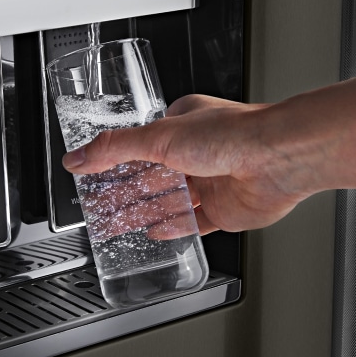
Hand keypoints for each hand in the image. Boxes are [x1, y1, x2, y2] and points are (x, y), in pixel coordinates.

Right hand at [63, 94, 313, 235]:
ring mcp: (212, 181)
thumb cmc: (234, 134)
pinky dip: (174, 227)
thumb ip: (115, 148)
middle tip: (97, 207)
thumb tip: (77, 156)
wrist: (278, 158)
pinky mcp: (225, 209)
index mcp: (184, 124)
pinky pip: (194, 221)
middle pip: (153, 176)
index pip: (140, 144)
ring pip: (170, 201)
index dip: (115, 161)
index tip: (92, 175)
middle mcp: (199, 151)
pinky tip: (155, 232)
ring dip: (142, 212)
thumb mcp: (160, 137)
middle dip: (124, 192)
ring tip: (114, 225)